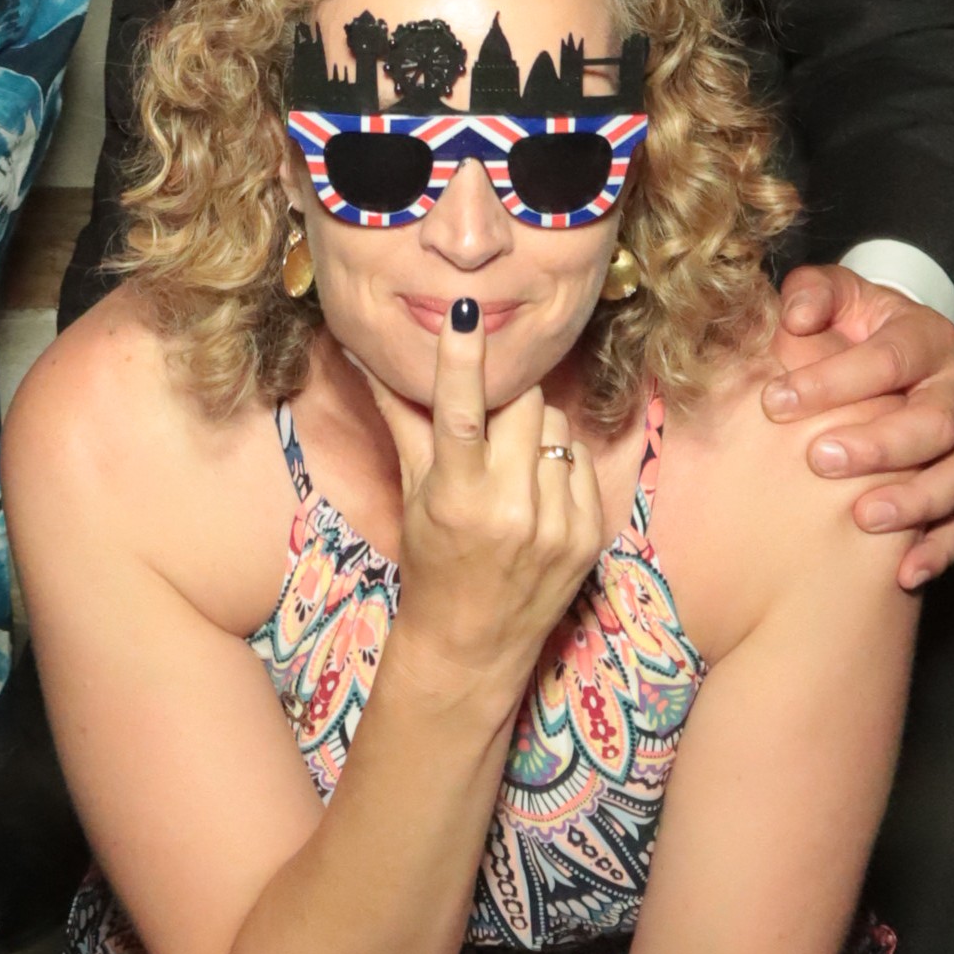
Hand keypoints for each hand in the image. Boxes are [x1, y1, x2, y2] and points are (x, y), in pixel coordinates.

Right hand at [366, 303, 603, 709]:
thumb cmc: (432, 561)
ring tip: (511, 466)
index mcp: (458, 497)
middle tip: (489, 422)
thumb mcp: (413, 491)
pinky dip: (558, 464)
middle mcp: (511, 510)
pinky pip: (580, 459)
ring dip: (533, 432)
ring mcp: (556, 525)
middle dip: (507, 400)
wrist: (472, 644)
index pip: (462, 413)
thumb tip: (365, 353)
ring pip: (555, 426)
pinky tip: (535, 491)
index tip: (465, 309)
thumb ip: (402, 417)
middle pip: (524, 404)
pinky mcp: (589, 536)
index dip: (463, 357)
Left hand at [763, 265, 953, 593]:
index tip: (777, 401)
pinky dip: (938, 549)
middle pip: (934, 422)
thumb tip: (796, 316)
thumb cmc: (850, 327)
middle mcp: (953, 392)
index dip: (835, 379)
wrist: (886, 352)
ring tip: (862, 518)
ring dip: (913, 501)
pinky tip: (904, 571)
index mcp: (926, 339)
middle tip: (819, 459)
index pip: (890, 359)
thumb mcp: (834, 296)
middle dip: (879, 444)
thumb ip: (813, 292)